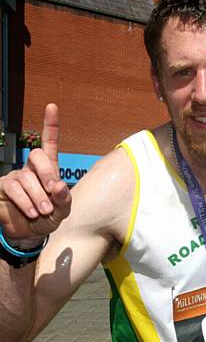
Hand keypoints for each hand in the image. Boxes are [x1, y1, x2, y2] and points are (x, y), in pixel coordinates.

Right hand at [0, 104, 70, 243]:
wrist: (30, 234)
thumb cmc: (48, 218)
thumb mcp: (62, 211)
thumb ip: (64, 199)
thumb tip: (59, 185)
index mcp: (48, 169)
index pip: (48, 143)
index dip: (50, 125)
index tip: (52, 107)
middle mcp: (30, 169)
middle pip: (37, 156)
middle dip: (47, 173)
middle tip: (54, 192)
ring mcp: (14, 177)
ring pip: (25, 178)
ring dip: (38, 196)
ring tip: (43, 211)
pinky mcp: (2, 188)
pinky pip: (13, 188)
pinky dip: (24, 201)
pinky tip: (31, 212)